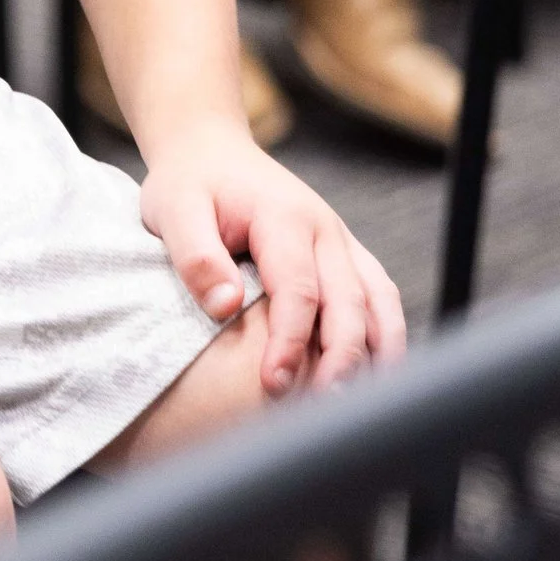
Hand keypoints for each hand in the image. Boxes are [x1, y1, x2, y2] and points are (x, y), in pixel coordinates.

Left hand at [137, 124, 404, 395]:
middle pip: (350, 303)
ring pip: (379, 303)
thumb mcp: (174, 210)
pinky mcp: (346, 257)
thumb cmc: (190, 185)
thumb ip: (196, 257)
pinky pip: (380, 298)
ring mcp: (342, 243)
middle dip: (341, 359)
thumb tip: (224, 308)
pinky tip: (374, 378)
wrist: (211, 151)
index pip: (299, 289)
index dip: (289, 341)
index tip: (272, 385)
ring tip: (359, 406)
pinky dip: (385, 338)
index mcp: (286, 217)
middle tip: (323, 409)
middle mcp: (326, 230)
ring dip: (376, 353)